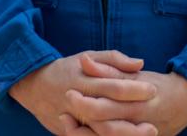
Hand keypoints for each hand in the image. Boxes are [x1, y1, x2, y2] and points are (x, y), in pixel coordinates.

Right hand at [8, 51, 155, 134]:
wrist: (32, 86)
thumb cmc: (66, 70)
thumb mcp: (87, 57)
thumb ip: (114, 59)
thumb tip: (140, 63)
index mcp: (83, 79)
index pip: (112, 85)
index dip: (134, 88)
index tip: (153, 89)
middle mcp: (78, 99)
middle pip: (107, 111)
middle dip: (133, 116)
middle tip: (154, 117)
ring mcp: (72, 118)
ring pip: (100, 130)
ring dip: (125, 133)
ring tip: (148, 132)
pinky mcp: (69, 131)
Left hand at [63, 62, 186, 135]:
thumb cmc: (156, 84)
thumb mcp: (133, 74)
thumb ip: (108, 69)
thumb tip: (83, 61)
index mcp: (138, 101)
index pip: (107, 105)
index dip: (84, 103)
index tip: (69, 93)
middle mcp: (140, 122)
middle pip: (106, 128)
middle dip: (82, 119)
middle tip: (65, 109)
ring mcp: (142, 135)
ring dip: (85, 135)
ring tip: (67, 124)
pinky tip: (83, 133)